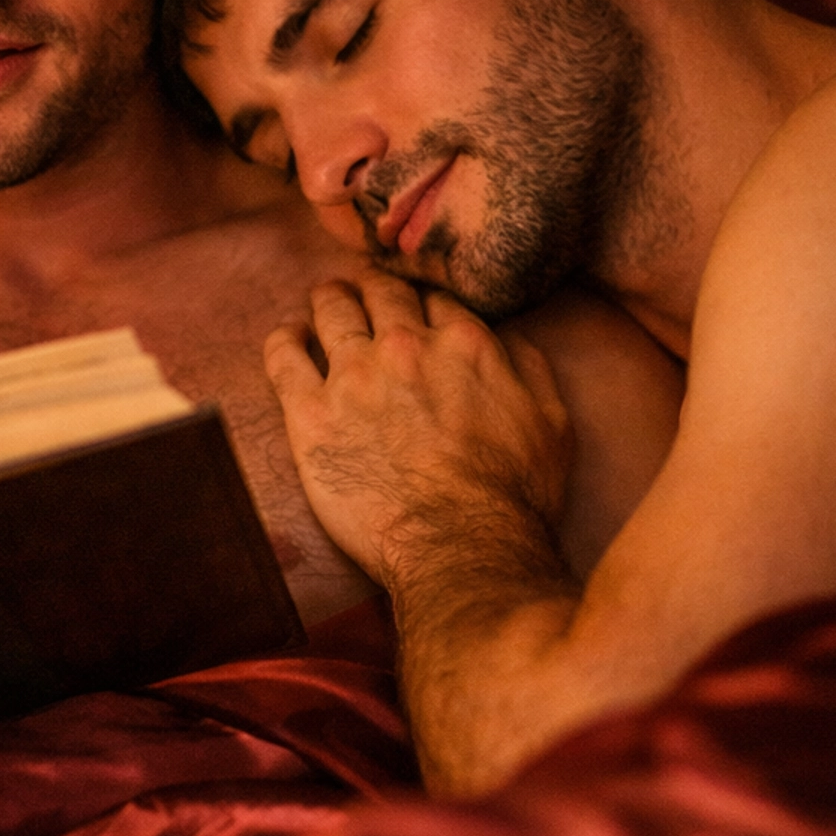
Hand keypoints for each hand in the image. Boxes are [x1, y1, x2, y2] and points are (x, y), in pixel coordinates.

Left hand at [263, 274, 572, 589]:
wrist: (460, 546)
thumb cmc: (513, 497)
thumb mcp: (551, 422)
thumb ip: (527, 366)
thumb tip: (505, 336)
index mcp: (464, 344)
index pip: (435, 299)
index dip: (424, 301)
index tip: (416, 310)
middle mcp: (405, 347)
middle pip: (382, 294)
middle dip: (375, 289)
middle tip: (366, 294)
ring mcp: (353, 377)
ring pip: (332, 310)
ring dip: (331, 300)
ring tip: (327, 302)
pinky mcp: (310, 414)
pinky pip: (283, 356)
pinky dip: (284, 339)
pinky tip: (290, 337)